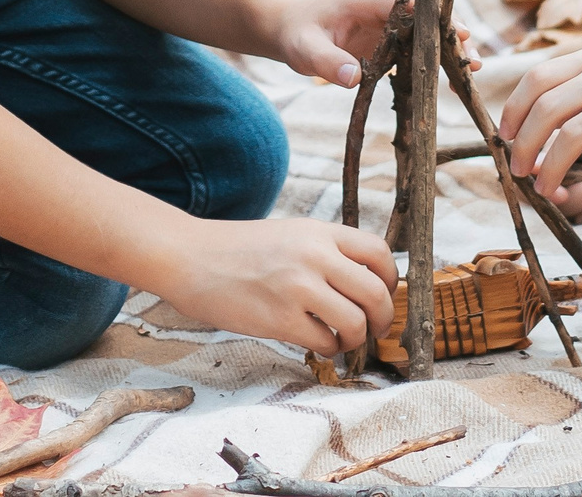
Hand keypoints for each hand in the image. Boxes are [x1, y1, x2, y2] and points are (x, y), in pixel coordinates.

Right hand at [146, 216, 396, 355]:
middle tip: (372, 328)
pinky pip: (325, 342)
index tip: (382, 295)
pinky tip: (318, 345)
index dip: (390, 280)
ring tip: (341, 339)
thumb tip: (363, 280)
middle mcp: (314, 256)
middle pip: (376, 293)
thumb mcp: (290, 233)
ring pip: (356, 322)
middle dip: (381, 319)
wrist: (190, 257)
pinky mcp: (280, 318)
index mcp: (319, 232)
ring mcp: (298, 287)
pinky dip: (329, 350)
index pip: (380, 253)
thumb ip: (325, 250)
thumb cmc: (238, 249)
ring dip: (355, 339)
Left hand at [272, 0, 477, 87]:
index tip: (460, 34)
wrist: (294, 31)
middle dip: (453, 36)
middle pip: (429, 17)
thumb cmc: (299, 34)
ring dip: (451, 51)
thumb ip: (327, 62)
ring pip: (431, 34)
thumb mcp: (305, 50)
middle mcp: (389, 7)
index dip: (437, 17)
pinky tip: (454, 85)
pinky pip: (421, 50)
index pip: (411, 1)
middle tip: (474, 60)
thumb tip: (354, 78)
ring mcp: (395, 24)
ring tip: (473, 72)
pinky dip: (438, 64)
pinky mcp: (396, 42)